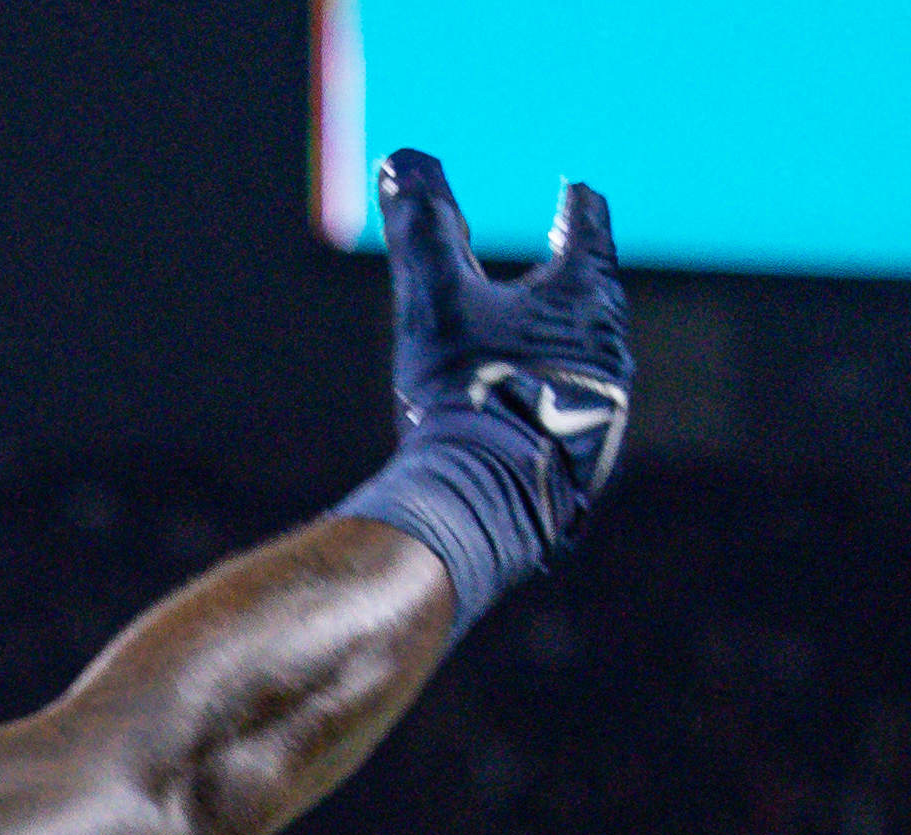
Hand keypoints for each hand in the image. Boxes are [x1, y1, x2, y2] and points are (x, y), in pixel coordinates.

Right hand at [340, 150, 626, 620]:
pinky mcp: (591, 450)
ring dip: (569, 335)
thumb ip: (422, 228)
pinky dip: (558, 388)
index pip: (589, 228)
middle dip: (579, 272)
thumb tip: (404, 158)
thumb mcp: (436, 300)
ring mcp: (606, 400)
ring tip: (546, 335)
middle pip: (597, 290)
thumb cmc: (468, 389)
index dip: (578, 206)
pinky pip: (579, 403)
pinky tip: (535, 408)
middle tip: (569, 258)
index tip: (578, 191)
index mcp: (581, 294)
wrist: (492, 499)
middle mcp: (608, 341)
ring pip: (591, 349)